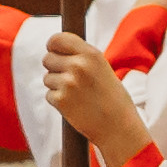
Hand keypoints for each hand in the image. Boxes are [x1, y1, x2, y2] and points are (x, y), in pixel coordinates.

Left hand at [40, 30, 153, 166]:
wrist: (119, 127)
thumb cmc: (112, 98)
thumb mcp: (102, 68)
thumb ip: (81, 57)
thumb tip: (54, 48)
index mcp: (91, 54)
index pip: (57, 39)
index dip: (53, 46)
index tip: (54, 52)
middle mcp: (78, 65)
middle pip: (48, 58)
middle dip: (55, 69)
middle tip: (71, 81)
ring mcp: (68, 83)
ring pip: (47, 78)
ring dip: (57, 86)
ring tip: (77, 96)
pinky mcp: (61, 100)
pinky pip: (49, 95)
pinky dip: (58, 101)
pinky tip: (74, 106)